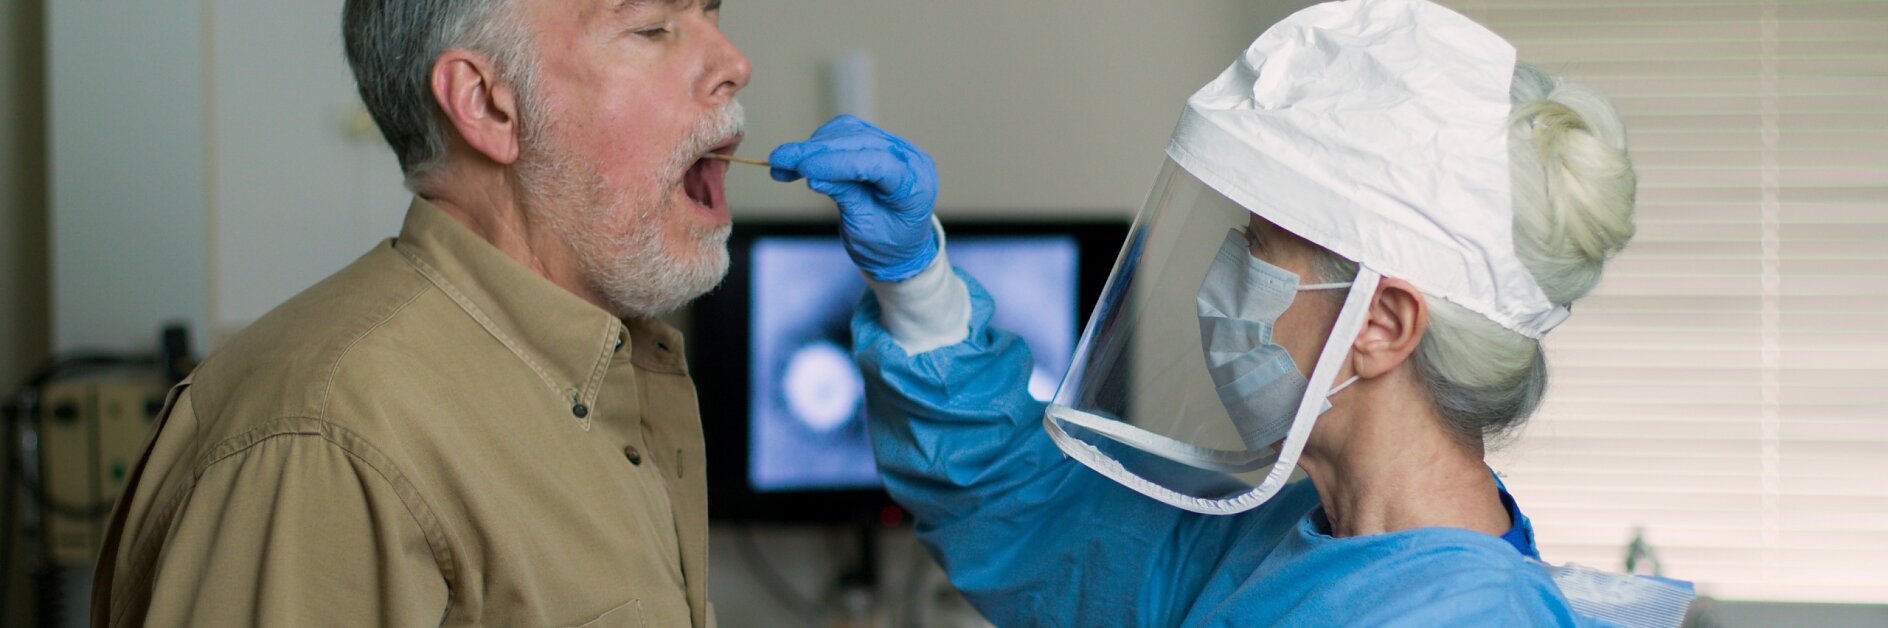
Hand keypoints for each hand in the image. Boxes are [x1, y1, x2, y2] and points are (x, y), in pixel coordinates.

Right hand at [770, 115, 938, 281]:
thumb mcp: (865, 228)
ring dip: (813, 146)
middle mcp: (909, 159)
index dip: (837, 163)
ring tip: (783, 164)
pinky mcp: (877, 143)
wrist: (899, 246)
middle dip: (816, 151)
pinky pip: (846, 134)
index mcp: (914, 185)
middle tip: (779, 160)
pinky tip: (799, 161)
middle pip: (859, 142)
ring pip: (849, 133)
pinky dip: (819, 145)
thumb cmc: (887, 244)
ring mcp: (894, 147)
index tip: (803, 169)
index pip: (876, 163)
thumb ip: (845, 197)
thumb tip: (814, 176)